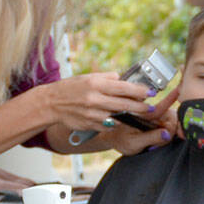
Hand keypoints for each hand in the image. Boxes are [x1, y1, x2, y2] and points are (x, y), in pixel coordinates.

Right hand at [41, 73, 164, 134]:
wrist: (51, 103)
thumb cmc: (71, 88)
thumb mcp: (89, 77)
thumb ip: (109, 78)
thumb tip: (125, 80)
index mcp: (96, 84)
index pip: (124, 88)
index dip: (140, 91)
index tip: (151, 92)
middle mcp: (94, 99)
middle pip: (124, 105)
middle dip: (140, 107)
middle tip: (150, 107)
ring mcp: (92, 114)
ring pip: (118, 117)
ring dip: (128, 116)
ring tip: (136, 113)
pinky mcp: (90, 125)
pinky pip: (108, 125)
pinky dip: (115, 123)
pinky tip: (118, 119)